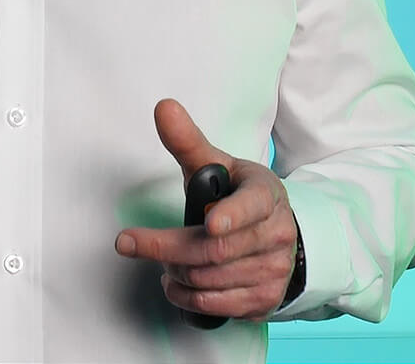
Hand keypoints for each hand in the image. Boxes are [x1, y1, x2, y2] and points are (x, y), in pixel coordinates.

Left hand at [114, 99, 299, 322]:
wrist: (280, 233)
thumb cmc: (237, 195)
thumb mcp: (219, 165)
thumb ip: (188, 141)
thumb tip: (163, 107)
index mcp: (265, 194)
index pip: (252, 205)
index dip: (231, 216)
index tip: (210, 224)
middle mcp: (275, 233)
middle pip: (215, 250)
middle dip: (167, 249)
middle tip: (133, 243)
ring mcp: (273, 269)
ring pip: (211, 280)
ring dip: (174, 273)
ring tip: (162, 261)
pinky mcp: (265, 300)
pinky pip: (217, 306)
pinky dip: (186, 297)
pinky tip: (176, 283)